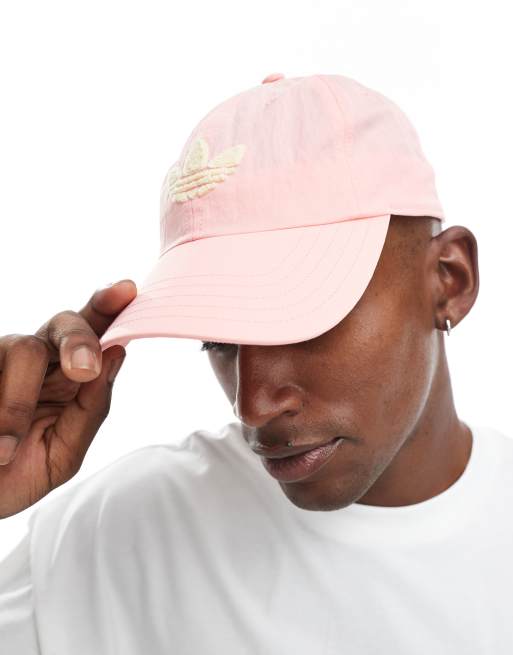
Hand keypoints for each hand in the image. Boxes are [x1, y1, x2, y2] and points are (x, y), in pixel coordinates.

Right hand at [0, 280, 136, 518]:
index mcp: (69, 376)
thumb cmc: (17, 475)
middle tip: (85, 369)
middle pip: (65, 322)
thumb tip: (117, 355)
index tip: (127, 289)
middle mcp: (38, 360)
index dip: (110, 306)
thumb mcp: (62, 454)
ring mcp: (1, 360)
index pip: (95, 332)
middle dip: (80, 340)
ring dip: (18, 403)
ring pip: (24, 348)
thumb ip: (91, 409)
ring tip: (5, 448)